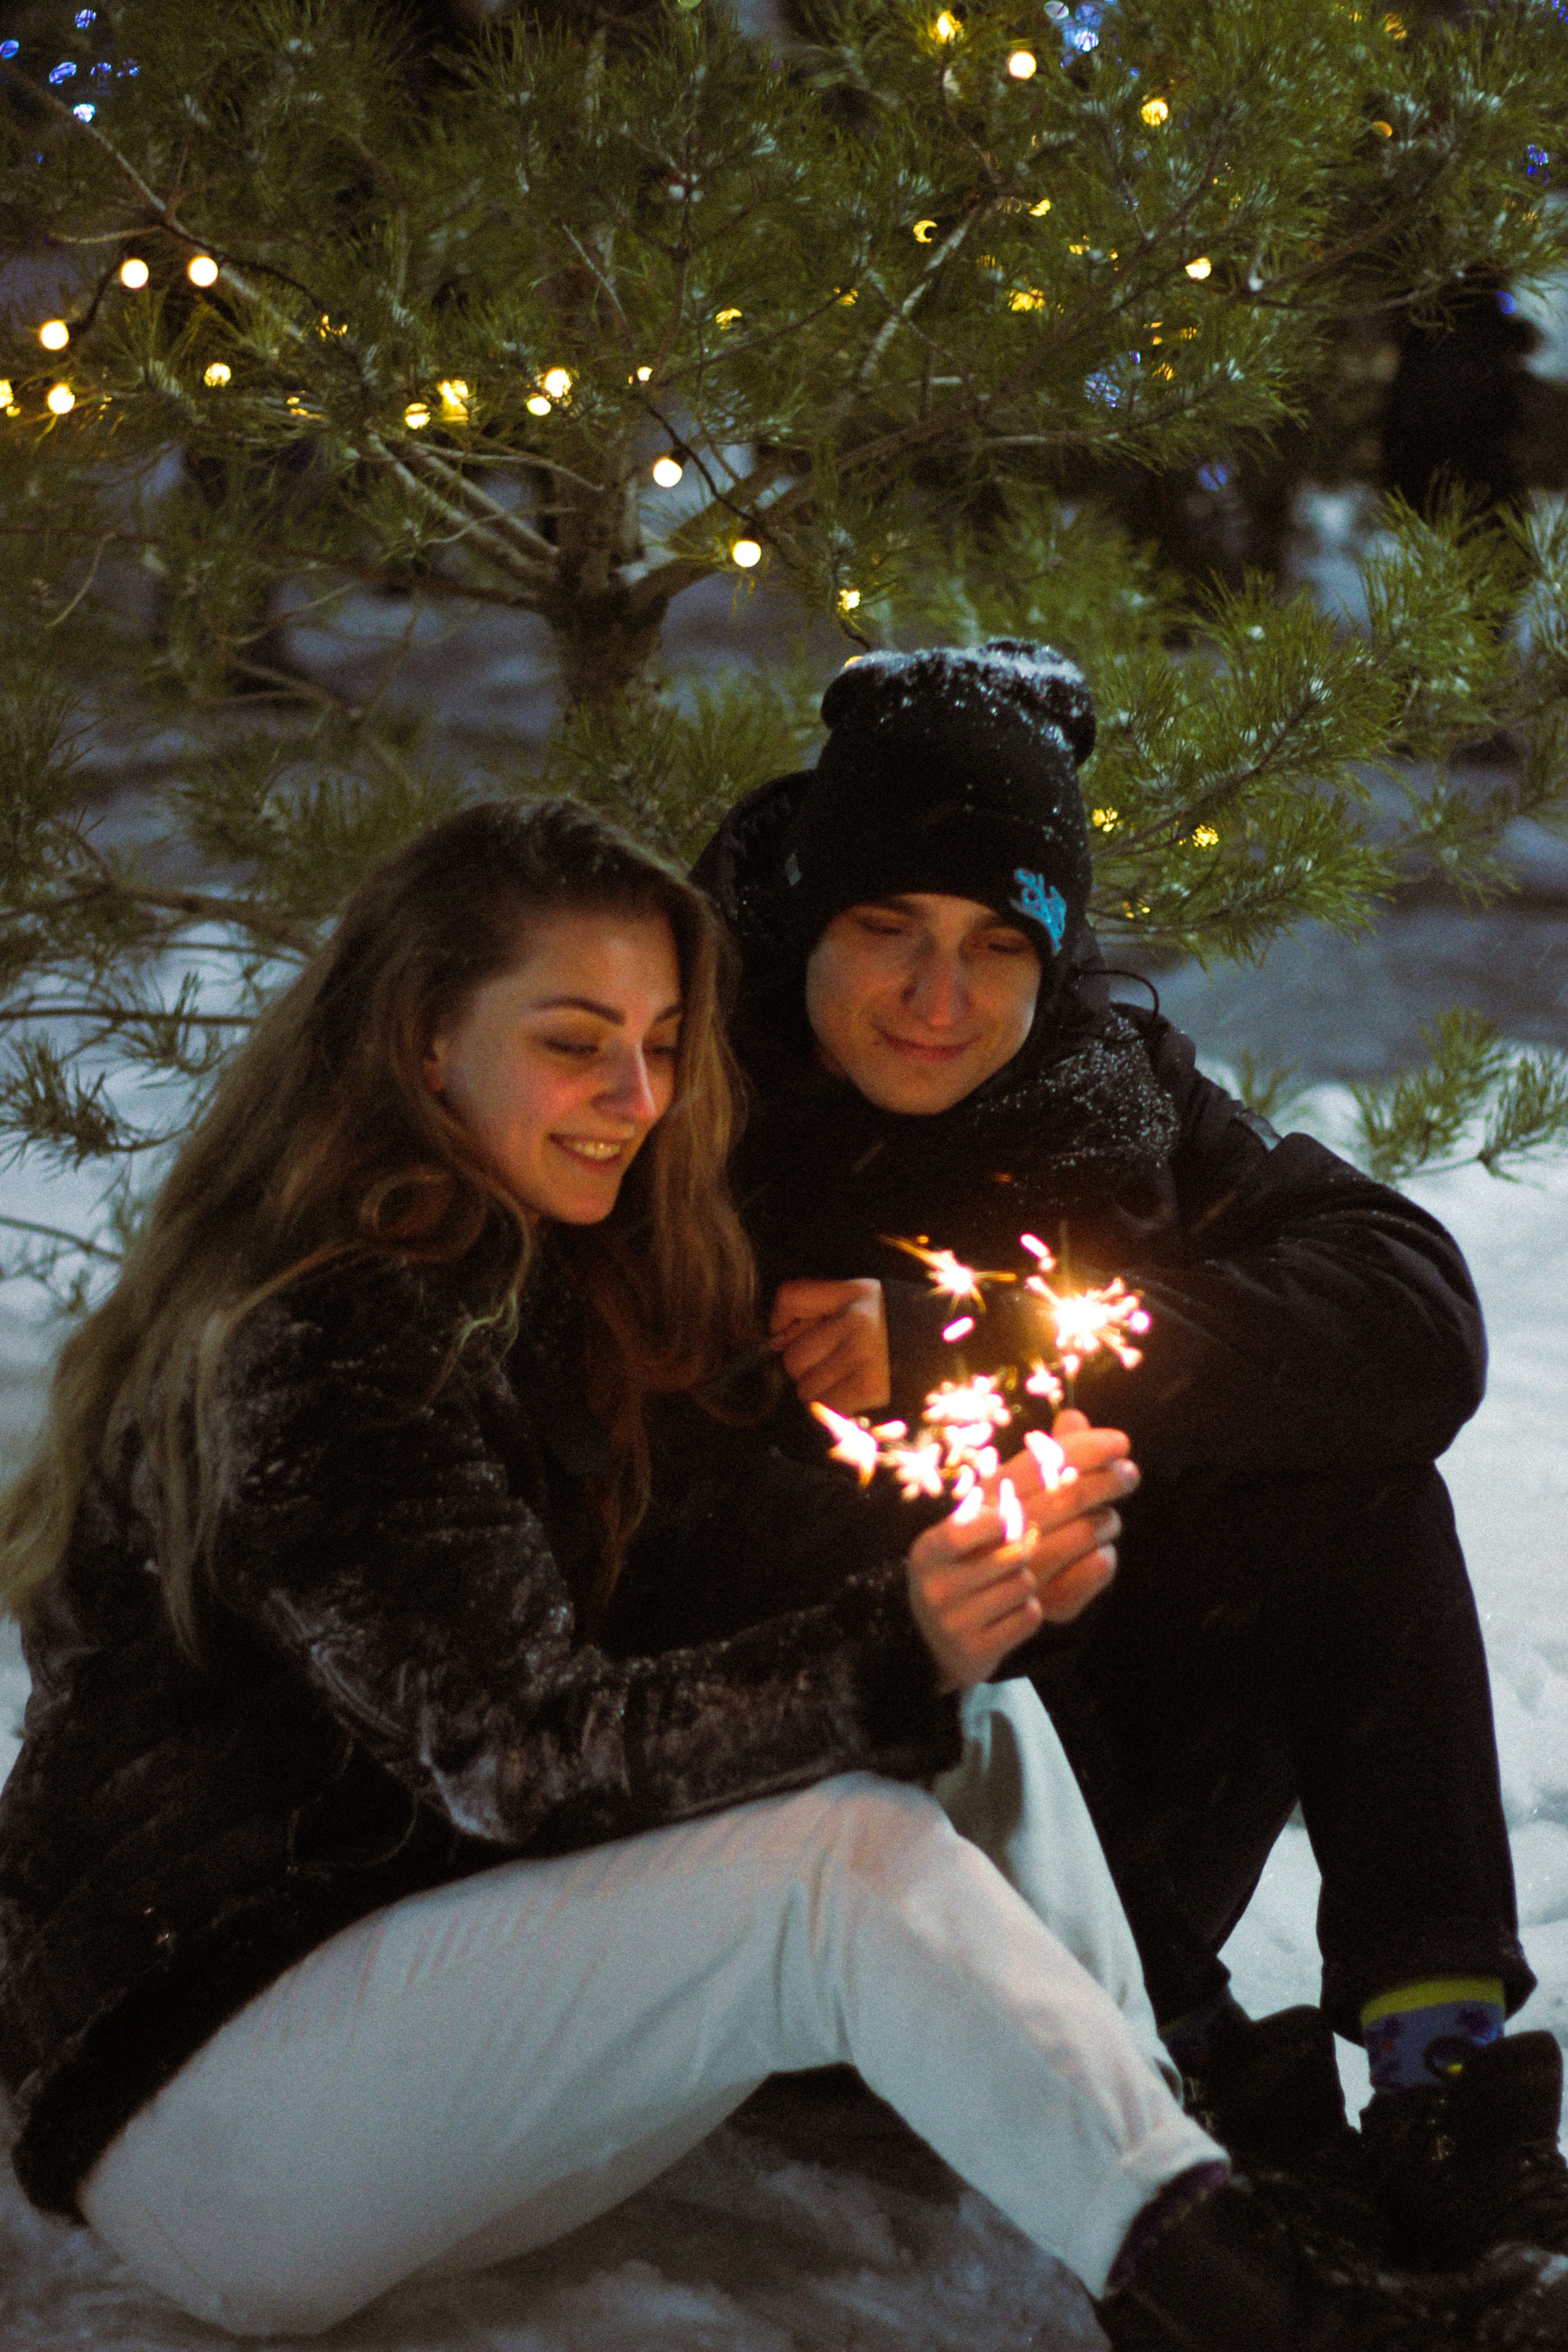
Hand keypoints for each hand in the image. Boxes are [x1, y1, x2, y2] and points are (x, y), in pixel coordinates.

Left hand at [772, 1278, 890, 1415]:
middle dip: (805, 1368)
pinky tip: (854, 1398)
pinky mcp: (871, 1387)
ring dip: (819, 1392)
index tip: (785, 1332)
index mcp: (855, 1293)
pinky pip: (827, 1406)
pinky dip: (835, 1408)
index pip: (790, 1296)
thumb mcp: (868, 1302)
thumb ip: (824, 1310)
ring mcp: (863, 1355)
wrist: (956, 1354)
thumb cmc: (902, 1330)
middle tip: (829, 1366)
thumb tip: (777, 1338)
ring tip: (845, 1383)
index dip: (779, 1320)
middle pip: (793, 1356)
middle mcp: (857, 1321)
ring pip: (806, 1388)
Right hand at [906, 1409, 1137, 1690]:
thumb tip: (1074, 1417)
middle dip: (1095, 1489)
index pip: (1020, 1475)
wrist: (929, 1640)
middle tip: (1130, 1475)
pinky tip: (1043, 1596)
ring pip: (1043, 1566)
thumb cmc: (975, 1567)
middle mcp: (947, 1555)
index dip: (1073, 1455)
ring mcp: (955, 1601)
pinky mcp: (971, 1641)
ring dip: (1085, 1547)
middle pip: (1041, 1513)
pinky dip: (1049, 1602)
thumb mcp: (995, 1517)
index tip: (1118, 1442)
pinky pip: (1032, 1613)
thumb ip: (1032, 1473)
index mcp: (951, 1520)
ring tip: (1100, 1534)